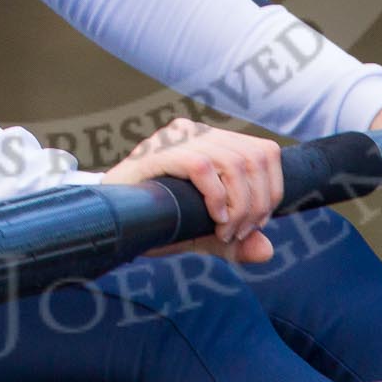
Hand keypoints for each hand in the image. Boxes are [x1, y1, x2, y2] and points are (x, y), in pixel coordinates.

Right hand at [100, 118, 281, 263]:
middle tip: (238, 234)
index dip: (270, 191)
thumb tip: (268, 250)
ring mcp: (177, 139)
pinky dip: (216, 197)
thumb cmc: (157, 220)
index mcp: (213, 141)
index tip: (254, 225)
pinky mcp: (157, 152)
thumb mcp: (203, 234)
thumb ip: (236, 241)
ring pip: (234, 162)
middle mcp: (198, 132)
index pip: (265, 152)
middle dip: (257, 204)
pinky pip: (201, 165)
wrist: (111, 219)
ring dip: (239, 206)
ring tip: (224, 232)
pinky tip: (213, 219)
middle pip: (255, 158)